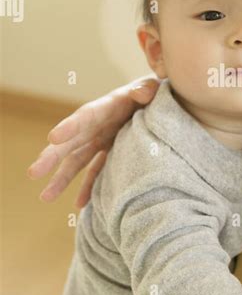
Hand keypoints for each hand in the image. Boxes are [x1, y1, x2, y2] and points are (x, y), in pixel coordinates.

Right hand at [26, 75, 158, 207]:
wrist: (155, 103)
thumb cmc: (152, 92)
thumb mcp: (151, 88)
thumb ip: (146, 90)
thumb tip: (142, 94)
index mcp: (106, 108)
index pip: (85, 116)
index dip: (70, 127)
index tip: (53, 138)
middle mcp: (97, 126)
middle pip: (71, 143)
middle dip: (52, 158)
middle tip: (33, 173)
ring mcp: (101, 142)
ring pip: (77, 162)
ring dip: (61, 179)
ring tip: (45, 197)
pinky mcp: (110, 154)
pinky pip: (96, 173)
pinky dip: (89, 188)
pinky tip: (79, 206)